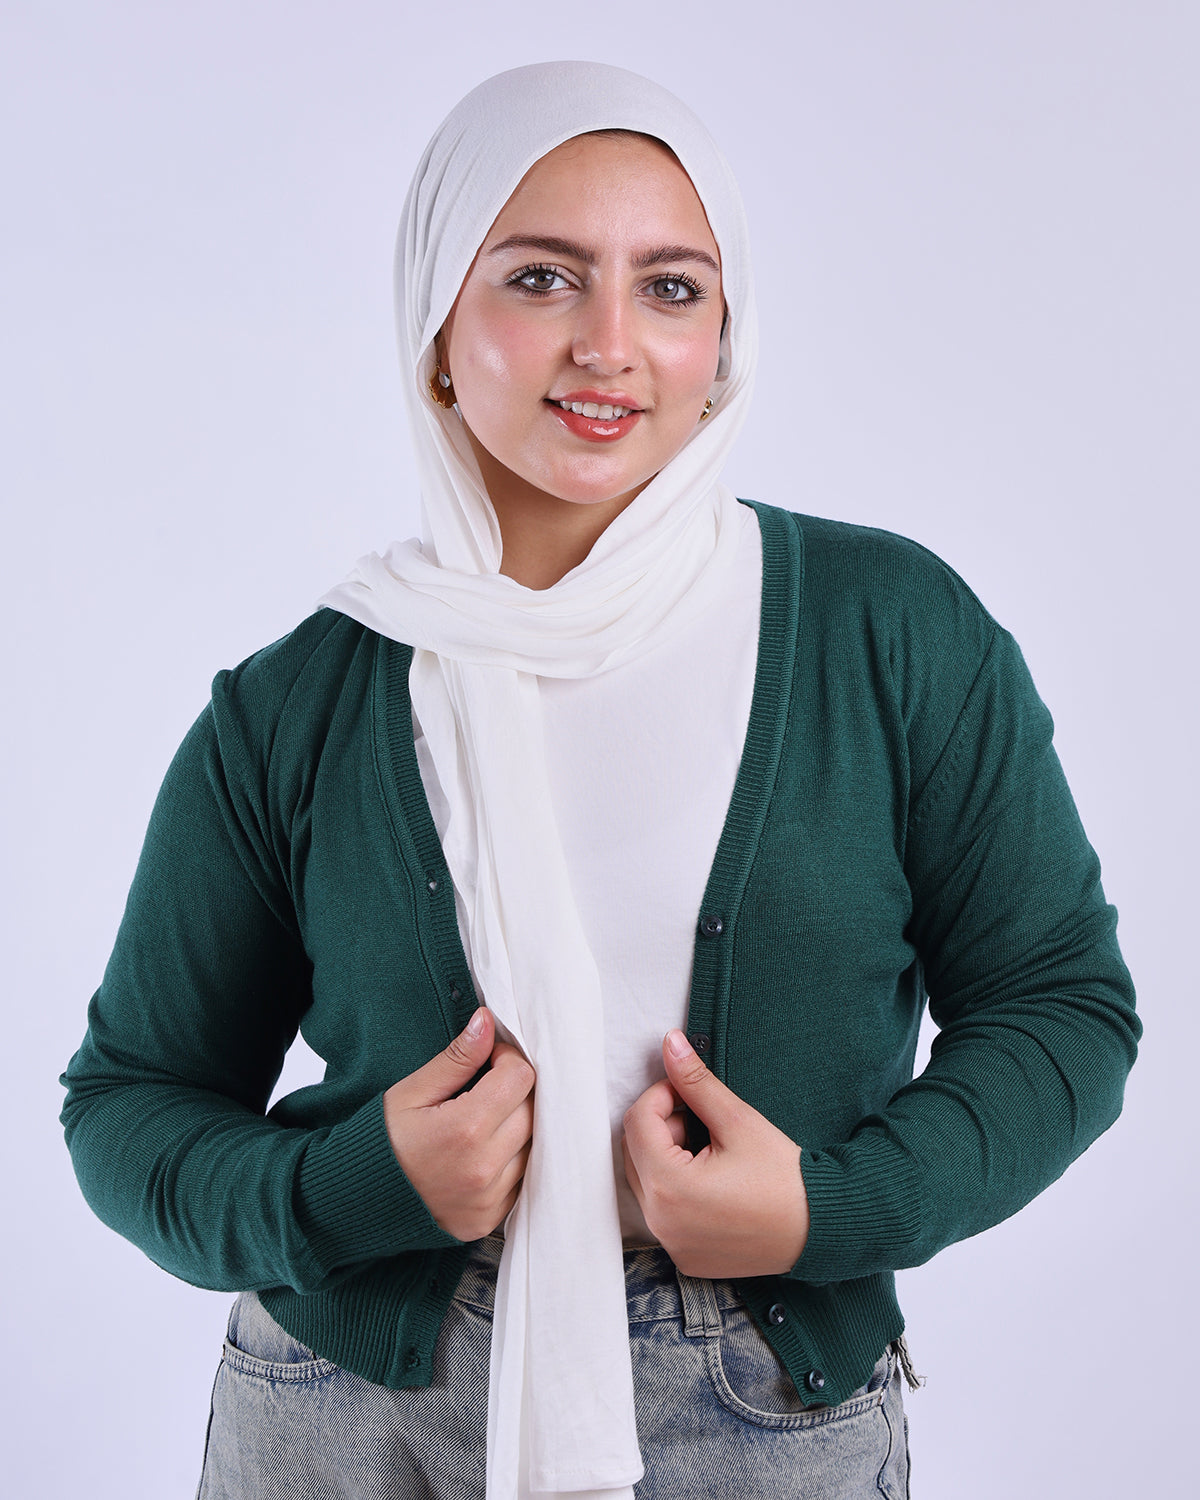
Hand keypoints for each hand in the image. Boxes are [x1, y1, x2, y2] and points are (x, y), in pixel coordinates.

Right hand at [383, 1008, 534, 1241]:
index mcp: (464, 1130)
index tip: (488, 1060)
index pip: (520, 1078)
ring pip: (532, 1146)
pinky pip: (522, 1179)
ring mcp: (489, 1200)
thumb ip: (456, 1058)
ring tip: (482, 1120)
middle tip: (485, 1087)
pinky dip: (511, 1160)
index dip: (506, 1059)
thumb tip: (487, 1022)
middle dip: (513, 1090)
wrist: (357, 1200)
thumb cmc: (381, 1141)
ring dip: (516, 1126)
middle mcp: (483, 1169)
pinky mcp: (490, 1219)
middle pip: (531, 1111)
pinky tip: (483, 1151)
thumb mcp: (412, 1092)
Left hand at [621, 1029, 808, 1278]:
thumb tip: (670, 1043)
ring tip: (710, 1148)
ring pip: (646, 1183)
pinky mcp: (686, 1256)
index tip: (690, 1091)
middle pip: (635, 1153)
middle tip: (702, 1118)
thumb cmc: (784, 1177)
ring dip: (667, 1156)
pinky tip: (713, 1180)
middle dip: (662, 1126)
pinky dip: (676, 1189)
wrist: (821, 1229)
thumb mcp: (738, 1121)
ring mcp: (672, 1244)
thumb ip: (696, 1082)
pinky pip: (663, 1212)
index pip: (637, 1122)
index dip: (661, 1095)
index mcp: (669, 1188)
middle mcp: (661, 1222)